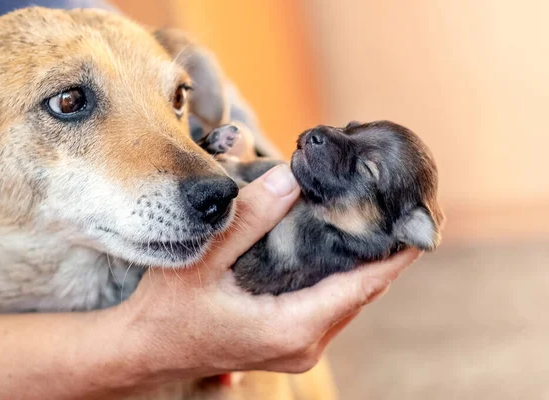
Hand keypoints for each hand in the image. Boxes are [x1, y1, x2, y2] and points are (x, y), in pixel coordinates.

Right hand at [105, 164, 420, 388]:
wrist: (145, 350)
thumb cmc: (167, 311)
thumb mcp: (204, 259)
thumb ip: (249, 219)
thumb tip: (292, 177)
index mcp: (291, 326)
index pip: (361, 287)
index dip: (394, 256)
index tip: (416, 224)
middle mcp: (303, 344)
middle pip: (361, 294)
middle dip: (381, 255)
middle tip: (391, 209)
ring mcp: (297, 348)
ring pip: (347, 303)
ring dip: (362, 267)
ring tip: (370, 223)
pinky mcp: (288, 343)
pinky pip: (330, 309)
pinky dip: (340, 280)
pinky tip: (336, 251)